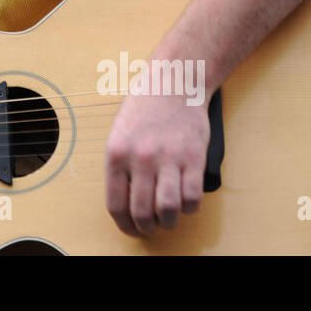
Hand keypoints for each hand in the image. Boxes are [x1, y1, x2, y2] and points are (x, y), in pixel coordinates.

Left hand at [104, 90, 209, 236]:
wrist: (173, 81)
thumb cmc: (144, 107)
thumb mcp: (119, 133)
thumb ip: (120, 167)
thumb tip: (126, 203)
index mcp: (116, 153)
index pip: (116, 205)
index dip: (125, 225)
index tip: (132, 228)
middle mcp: (141, 158)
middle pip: (143, 213)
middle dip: (147, 228)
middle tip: (152, 227)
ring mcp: (169, 158)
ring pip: (169, 210)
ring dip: (169, 222)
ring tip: (169, 217)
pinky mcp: (194, 157)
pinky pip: (193, 197)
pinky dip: (191, 207)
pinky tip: (186, 200)